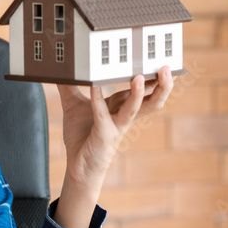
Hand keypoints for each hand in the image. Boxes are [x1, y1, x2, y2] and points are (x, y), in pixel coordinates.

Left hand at [53, 66, 173, 227]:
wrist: (78, 167)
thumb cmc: (81, 136)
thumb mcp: (73, 106)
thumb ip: (69, 87)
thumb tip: (61, 68)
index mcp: (121, 107)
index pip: (143, 89)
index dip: (154, 76)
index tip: (163, 60)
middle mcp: (124, 116)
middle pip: (151, 100)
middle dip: (162, 85)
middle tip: (166, 67)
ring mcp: (117, 127)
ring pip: (135, 109)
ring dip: (138, 94)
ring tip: (139, 77)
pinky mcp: (104, 135)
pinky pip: (103, 116)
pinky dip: (98, 101)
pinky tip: (94, 86)